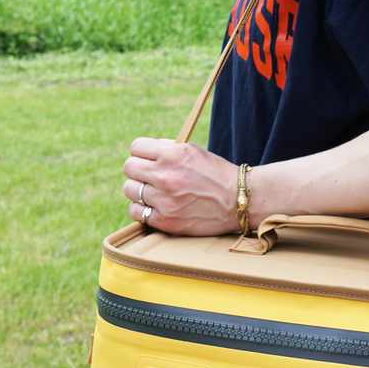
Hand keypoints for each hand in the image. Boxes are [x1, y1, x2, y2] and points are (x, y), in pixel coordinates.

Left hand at [122, 137, 237, 235]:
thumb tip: (143, 152)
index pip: (136, 147)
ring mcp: (163, 200)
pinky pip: (136, 212)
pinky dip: (142, 210)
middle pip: (129, 168)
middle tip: (150, 177)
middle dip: (138, 171)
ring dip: (138, 190)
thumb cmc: (217, 174)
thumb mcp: (194, 151)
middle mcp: (165, 175)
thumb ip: (167, 150)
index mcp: (172, 154)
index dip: (142, 153)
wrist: (239, 201)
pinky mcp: (165, 220)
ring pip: (129, 190)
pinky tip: (154, 207)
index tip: (149, 160)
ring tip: (154, 193)